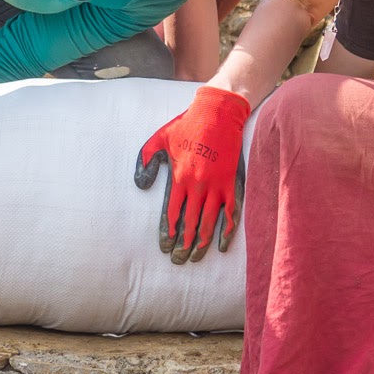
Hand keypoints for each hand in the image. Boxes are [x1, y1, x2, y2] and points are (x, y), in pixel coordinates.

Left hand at [135, 86, 249, 263]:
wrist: (218, 113)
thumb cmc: (187, 125)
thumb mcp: (159, 138)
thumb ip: (146, 160)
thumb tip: (141, 184)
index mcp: (179, 177)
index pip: (172, 212)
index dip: (169, 232)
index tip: (164, 247)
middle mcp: (197, 185)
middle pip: (189, 222)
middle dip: (183, 244)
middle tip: (177, 260)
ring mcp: (217, 186)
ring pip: (209, 222)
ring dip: (202, 243)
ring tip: (195, 258)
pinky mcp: (232, 183)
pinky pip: (230, 213)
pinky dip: (226, 231)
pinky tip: (222, 246)